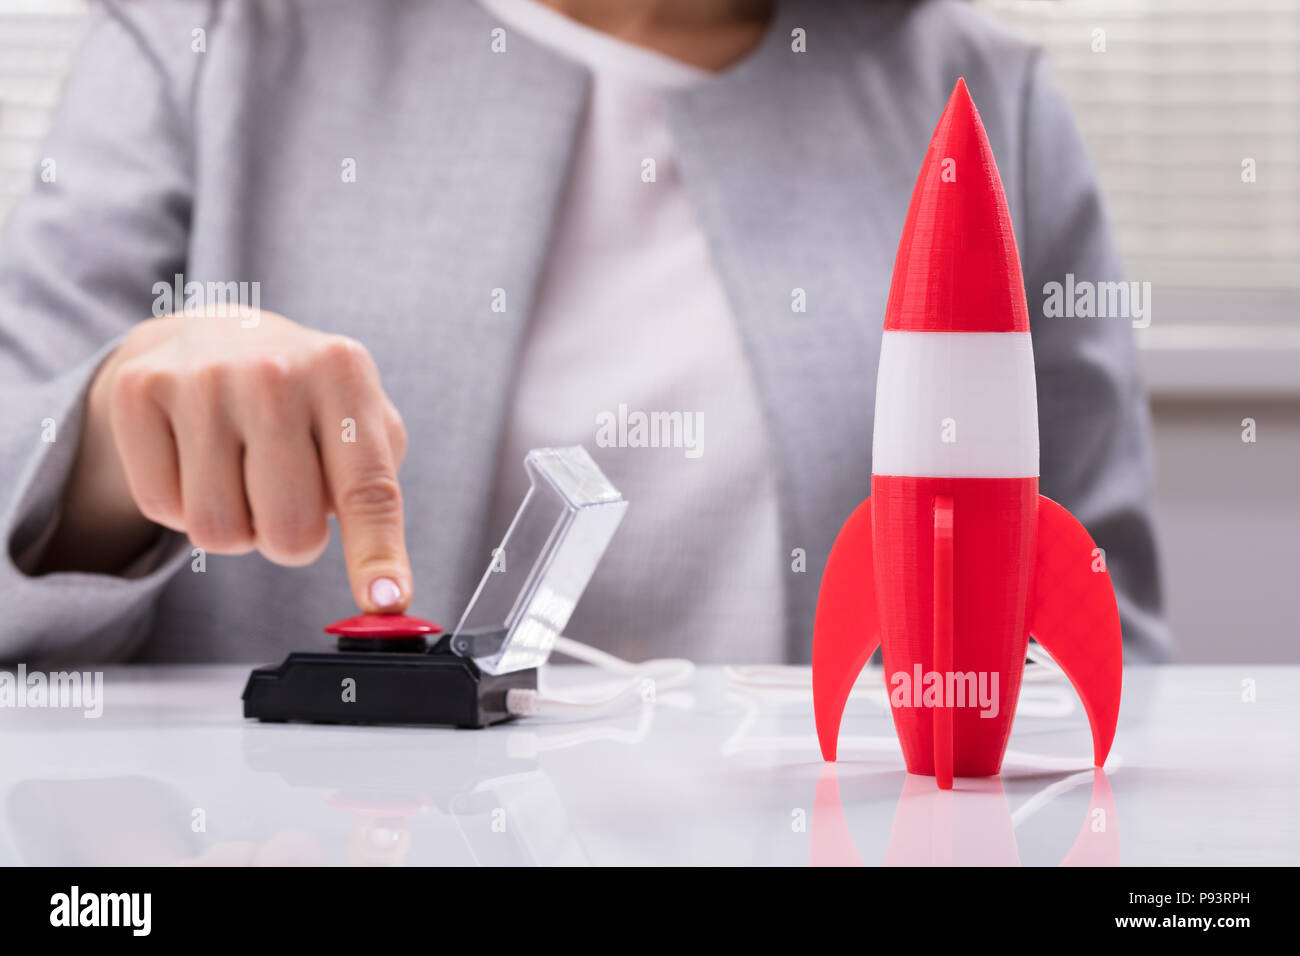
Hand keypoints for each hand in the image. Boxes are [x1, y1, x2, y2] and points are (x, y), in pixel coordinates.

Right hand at [44, 309, 411, 613]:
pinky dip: (181, 507)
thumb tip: (386, 596)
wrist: (211, 335)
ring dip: (235, 528)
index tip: (386, 600)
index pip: (367, 487)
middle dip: (291, 542)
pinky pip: (161, 509)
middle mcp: (274, 371)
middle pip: (288, 531)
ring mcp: (201, 377)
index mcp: (343, 373)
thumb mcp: (359, 423)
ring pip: (218, 531)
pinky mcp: (139, 390)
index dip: (376, 553)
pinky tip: (196, 460)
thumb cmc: (303, 400)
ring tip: (242, 476)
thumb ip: (376, 500)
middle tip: (287, 505)